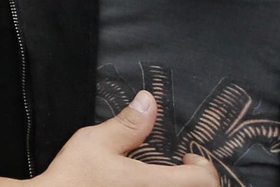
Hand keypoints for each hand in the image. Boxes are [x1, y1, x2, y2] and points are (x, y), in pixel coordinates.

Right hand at [34, 91, 218, 185]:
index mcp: (154, 185)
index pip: (204, 181)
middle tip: (181, 168)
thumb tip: (149, 101)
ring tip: (164, 179)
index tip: (187, 157)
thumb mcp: (96, 142)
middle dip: (197, 180)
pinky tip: (145, 186)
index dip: (203, 166)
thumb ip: (128, 125)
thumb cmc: (75, 176)